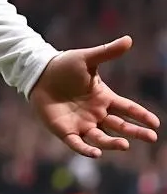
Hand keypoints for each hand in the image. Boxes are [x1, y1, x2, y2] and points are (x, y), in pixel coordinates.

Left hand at [29, 35, 159, 158]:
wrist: (38, 73)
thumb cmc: (64, 66)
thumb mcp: (87, 59)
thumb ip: (107, 52)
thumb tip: (129, 39)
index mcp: (104, 98)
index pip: (128, 109)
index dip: (141, 116)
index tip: (155, 124)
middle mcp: (97, 114)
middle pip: (120, 126)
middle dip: (135, 132)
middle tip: (151, 137)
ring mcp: (82, 124)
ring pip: (102, 138)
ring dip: (113, 143)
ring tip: (125, 145)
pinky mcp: (65, 130)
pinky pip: (78, 144)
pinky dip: (86, 150)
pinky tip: (96, 154)